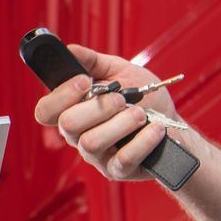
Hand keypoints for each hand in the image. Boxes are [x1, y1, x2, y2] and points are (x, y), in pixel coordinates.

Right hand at [31, 43, 182, 182]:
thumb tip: (70, 49)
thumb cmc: (144, 98)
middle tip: (122, 98)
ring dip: (120, 124)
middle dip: (96, 107)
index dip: (60, 96)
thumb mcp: (120, 72)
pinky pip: (122, 160)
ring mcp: (97, 156)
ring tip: (141, 114)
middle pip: (67, 125)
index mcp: (74, 111)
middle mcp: (79, 135)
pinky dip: (141, 141)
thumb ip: (94, 62)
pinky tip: (155, 128)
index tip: (85, 80)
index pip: (46, 111)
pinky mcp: (117, 171)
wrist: (174, 125)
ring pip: (91, 143)